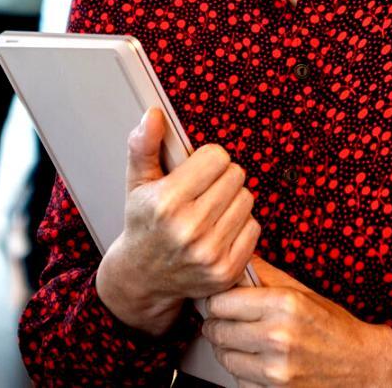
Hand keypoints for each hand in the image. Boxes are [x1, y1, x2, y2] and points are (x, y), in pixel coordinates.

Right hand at [95, 108, 259, 334]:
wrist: (141, 277)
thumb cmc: (144, 222)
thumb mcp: (137, 182)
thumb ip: (144, 145)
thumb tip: (154, 114)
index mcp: (166, 203)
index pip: (218, 157)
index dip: (207, 161)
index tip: (194, 172)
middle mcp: (189, 229)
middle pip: (236, 176)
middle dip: (221, 179)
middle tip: (202, 193)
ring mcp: (209, 253)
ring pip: (247, 199)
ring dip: (232, 201)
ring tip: (209, 211)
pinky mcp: (227, 270)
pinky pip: (254, 227)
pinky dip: (240, 226)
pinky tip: (218, 231)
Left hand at [202, 258, 391, 387]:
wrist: (361, 368)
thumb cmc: (334, 329)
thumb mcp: (304, 294)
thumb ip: (266, 276)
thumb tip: (237, 261)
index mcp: (285, 304)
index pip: (221, 302)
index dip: (218, 301)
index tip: (224, 302)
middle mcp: (278, 336)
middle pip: (216, 329)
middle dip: (220, 324)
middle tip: (233, 322)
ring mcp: (274, 369)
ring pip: (223, 356)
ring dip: (229, 349)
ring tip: (248, 342)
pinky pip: (236, 379)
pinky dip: (243, 371)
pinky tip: (261, 361)